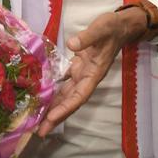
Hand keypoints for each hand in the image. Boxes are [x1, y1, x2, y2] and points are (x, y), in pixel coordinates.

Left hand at [36, 7, 147, 136]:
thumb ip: (87, 37)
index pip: (79, 95)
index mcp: (94, 73)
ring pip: (65, 95)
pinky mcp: (76, 67)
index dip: (66, 108)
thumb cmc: (111, 28)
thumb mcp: (101, 29)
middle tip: (40, 131)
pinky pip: (63, 83)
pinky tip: (39, 97)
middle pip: (70, 101)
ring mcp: (81, 74)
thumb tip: (72, 45)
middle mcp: (87, 78)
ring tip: (37, 121)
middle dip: (56, 117)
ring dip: (52, 108)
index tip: (52, 118)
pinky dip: (52, 91)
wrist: (120, 26)